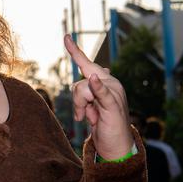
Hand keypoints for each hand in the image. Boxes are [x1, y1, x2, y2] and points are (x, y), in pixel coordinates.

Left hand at [64, 34, 133, 159]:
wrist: (116, 145)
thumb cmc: (103, 124)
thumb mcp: (89, 106)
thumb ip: (86, 92)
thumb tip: (92, 77)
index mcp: (104, 81)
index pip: (87, 63)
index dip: (75, 50)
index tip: (66, 37)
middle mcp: (110, 82)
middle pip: (79, 82)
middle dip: (76, 100)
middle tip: (82, 115)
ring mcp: (113, 93)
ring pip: (82, 90)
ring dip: (81, 108)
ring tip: (91, 118)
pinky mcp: (113, 105)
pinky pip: (102, 93)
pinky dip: (98, 87)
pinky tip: (95, 80)